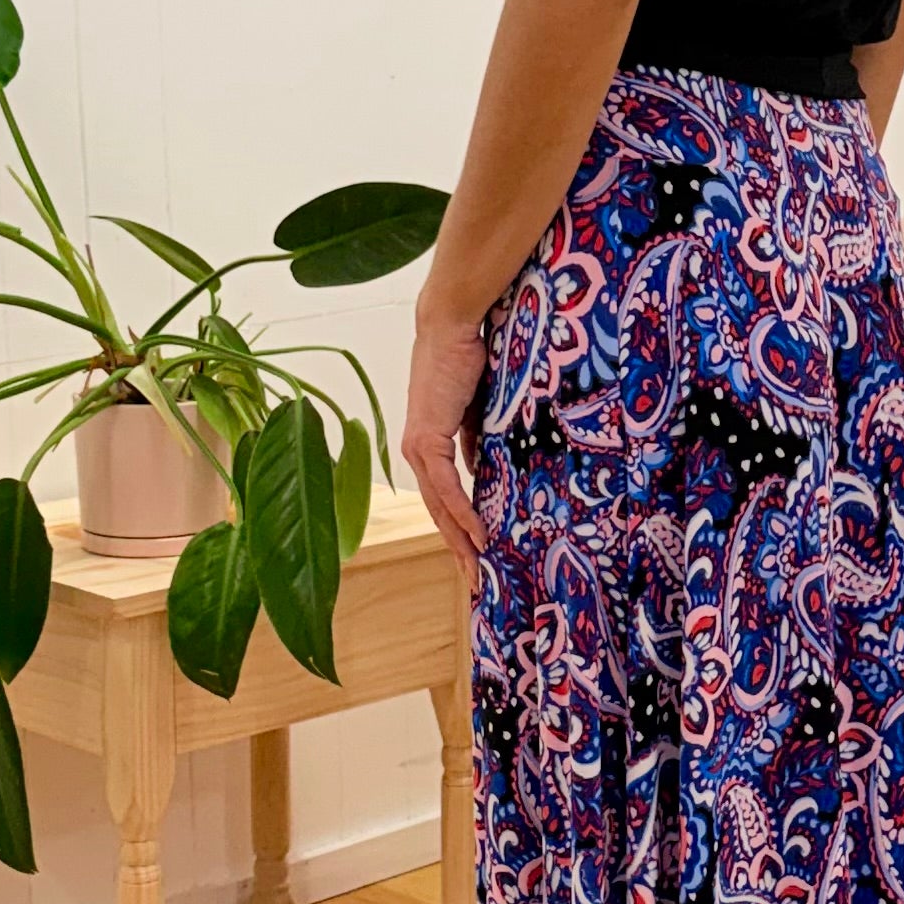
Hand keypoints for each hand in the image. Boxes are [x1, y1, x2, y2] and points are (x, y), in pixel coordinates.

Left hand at [403, 294, 492, 576]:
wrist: (452, 325)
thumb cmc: (469, 356)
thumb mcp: (479, 408)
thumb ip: (479, 439)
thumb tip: (487, 468)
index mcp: (428, 443)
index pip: (443, 495)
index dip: (459, 525)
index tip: (478, 552)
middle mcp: (417, 450)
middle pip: (437, 510)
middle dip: (458, 546)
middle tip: (476, 578)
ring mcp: (418, 447)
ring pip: (439, 506)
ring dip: (460, 539)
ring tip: (478, 567)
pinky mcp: (426, 440)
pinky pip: (446, 488)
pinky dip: (463, 513)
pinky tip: (479, 535)